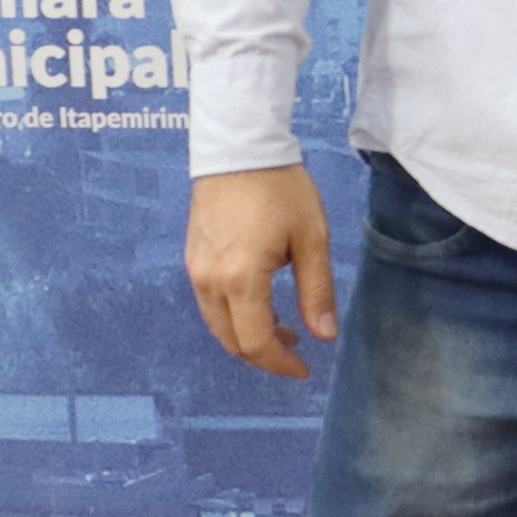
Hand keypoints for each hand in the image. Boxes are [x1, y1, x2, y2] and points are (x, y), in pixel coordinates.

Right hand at [186, 163, 338, 379]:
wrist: (239, 148)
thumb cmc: (281, 188)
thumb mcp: (311, 238)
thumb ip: (316, 291)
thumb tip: (324, 336)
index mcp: (240, 279)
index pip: (255, 343)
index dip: (279, 363)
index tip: (304, 369)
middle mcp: (209, 281)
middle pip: (231, 340)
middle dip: (263, 353)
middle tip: (297, 346)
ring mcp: (195, 270)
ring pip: (217, 324)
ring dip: (248, 334)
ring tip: (283, 326)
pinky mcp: (192, 258)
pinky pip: (210, 302)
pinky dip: (234, 314)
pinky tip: (261, 302)